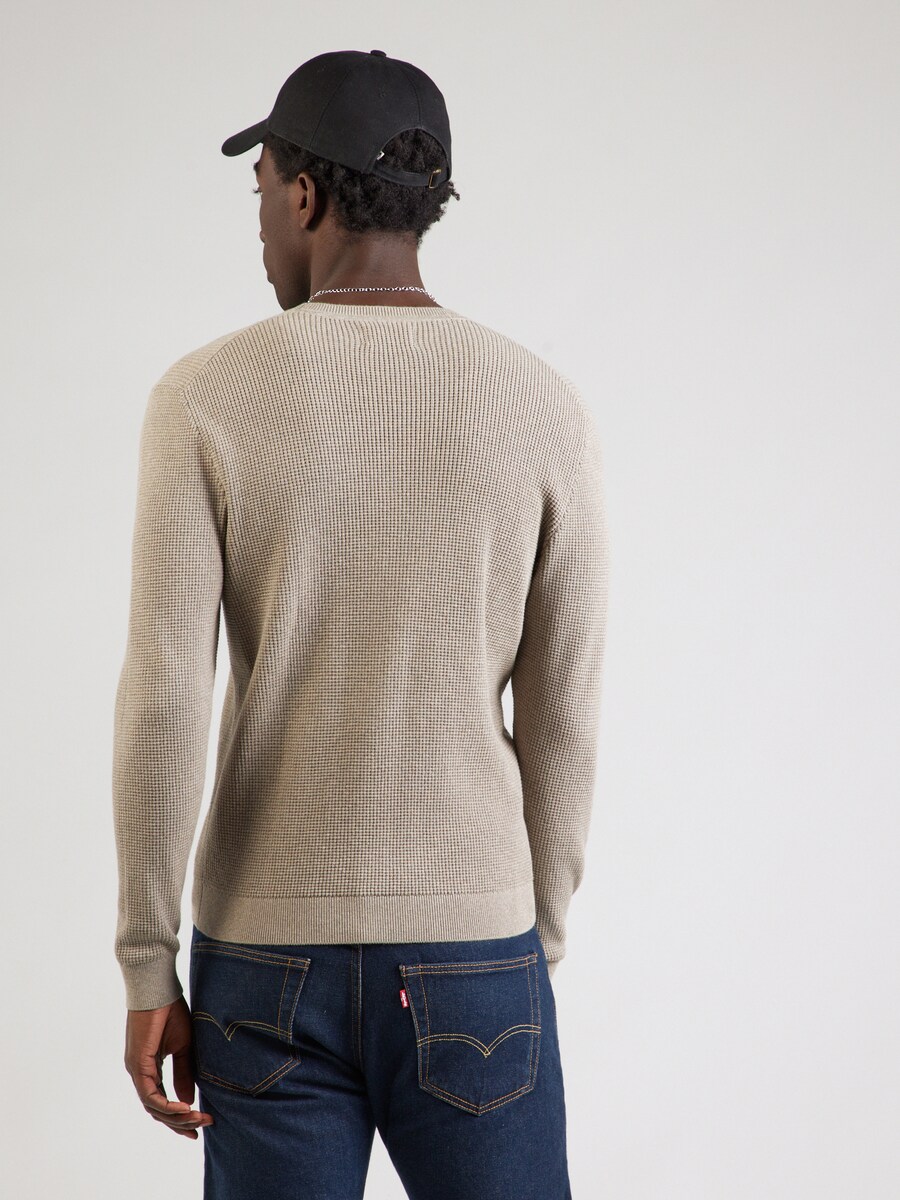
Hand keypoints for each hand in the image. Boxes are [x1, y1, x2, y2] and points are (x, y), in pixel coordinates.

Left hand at [124, 996, 213, 1137]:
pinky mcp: (137, 1064)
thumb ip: (184, 1073)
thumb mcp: (184, 1047)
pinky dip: (167, 1105)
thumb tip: (188, 1101)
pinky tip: (185, 1108)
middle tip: (200, 1129)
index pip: (161, 1101)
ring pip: (153, 1106)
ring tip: (197, 1120)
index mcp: (149, 1068)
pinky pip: (150, 1095)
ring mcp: (136, 1070)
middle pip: (156, 1109)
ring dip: (176, 1117)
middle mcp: (139, 1072)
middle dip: (179, 1123)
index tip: (198, 1124)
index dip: (178, 1116)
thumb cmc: (171, 1012)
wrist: (159, 989)